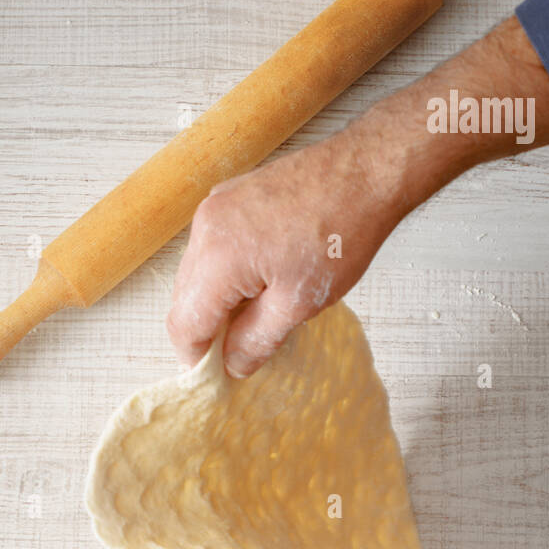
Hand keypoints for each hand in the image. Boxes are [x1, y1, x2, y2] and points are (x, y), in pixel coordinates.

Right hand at [166, 123, 399, 378]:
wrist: (365, 172)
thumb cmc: (340, 234)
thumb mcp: (299, 303)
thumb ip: (256, 340)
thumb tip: (232, 365)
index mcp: (217, 258)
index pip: (183, 324)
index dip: (196, 359)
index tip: (216, 377)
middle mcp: (205, 228)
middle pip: (184, 299)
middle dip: (206, 331)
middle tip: (238, 353)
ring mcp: (215, 208)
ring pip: (196, 274)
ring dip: (217, 303)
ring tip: (255, 317)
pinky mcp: (229, 198)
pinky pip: (211, 249)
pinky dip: (225, 275)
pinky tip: (258, 284)